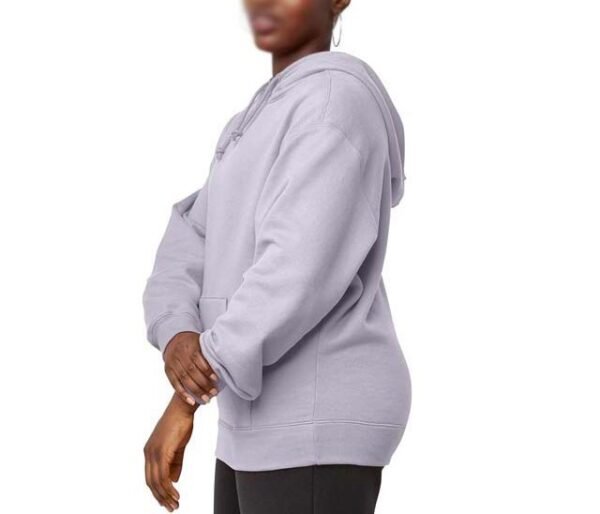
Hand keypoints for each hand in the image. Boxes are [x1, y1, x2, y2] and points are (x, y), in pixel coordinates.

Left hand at [144, 393, 196, 511]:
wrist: (183, 408)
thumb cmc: (181, 423)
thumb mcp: (178, 446)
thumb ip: (175, 463)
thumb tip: (173, 480)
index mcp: (150, 451)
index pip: (150, 476)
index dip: (157, 491)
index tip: (166, 501)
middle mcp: (148, 453)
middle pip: (151, 482)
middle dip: (161, 497)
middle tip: (171, 508)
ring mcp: (153, 452)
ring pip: (156, 481)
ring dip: (166, 495)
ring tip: (175, 504)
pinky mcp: (161, 451)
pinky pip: (162, 475)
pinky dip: (168, 488)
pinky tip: (176, 494)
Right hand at [163, 331, 219, 405]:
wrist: (173, 339)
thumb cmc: (193, 343)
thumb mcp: (201, 342)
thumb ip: (209, 351)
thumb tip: (225, 361)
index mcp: (190, 346)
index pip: (198, 359)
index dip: (207, 370)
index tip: (216, 379)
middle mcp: (180, 354)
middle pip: (191, 371)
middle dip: (203, 383)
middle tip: (214, 392)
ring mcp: (172, 363)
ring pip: (184, 379)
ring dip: (195, 391)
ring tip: (206, 399)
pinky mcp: (167, 370)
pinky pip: (174, 383)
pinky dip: (183, 393)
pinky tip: (191, 401)